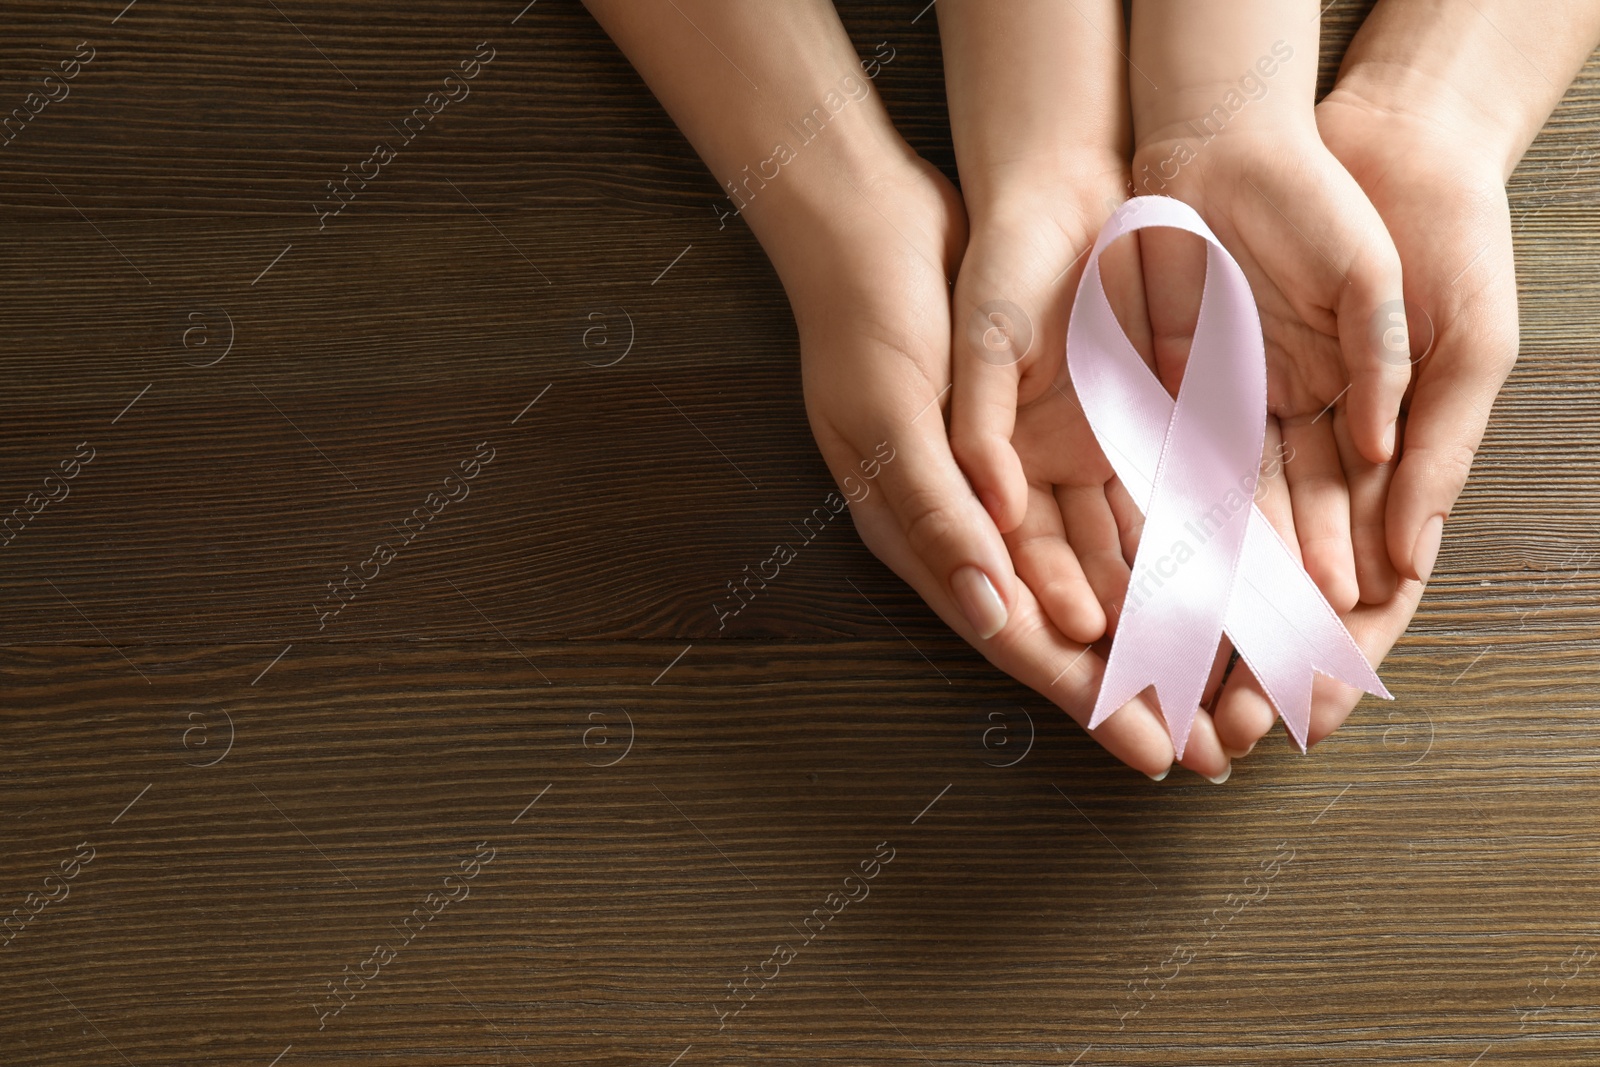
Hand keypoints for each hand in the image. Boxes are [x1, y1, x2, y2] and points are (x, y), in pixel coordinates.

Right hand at [778, 153, 1212, 777]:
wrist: (879, 226)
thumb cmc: (869, 323)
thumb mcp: (892, 420)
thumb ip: (940, 515)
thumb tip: (993, 612)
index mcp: (928, 534)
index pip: (1017, 632)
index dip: (1085, 695)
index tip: (1155, 753)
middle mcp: (982, 522)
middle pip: (1074, 620)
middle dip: (1144, 685)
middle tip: (1218, 749)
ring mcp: (1024, 479)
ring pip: (1111, 568)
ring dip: (1170, 624)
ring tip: (1236, 679)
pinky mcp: (1061, 431)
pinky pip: (1127, 500)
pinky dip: (1173, 542)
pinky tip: (1230, 576)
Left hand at [1202, 78, 1521, 754]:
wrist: (1344, 138)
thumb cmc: (1435, 235)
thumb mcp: (1460, 341)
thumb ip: (1436, 448)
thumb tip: (1408, 561)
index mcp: (1383, 461)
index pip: (1358, 582)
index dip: (1331, 651)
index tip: (1305, 714)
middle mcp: (1305, 458)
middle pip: (1273, 582)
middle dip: (1245, 660)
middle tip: (1216, 734)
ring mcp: (1241, 428)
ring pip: (1208, 546)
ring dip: (1185, 624)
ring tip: (1162, 691)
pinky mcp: (1180, 392)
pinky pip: (1155, 478)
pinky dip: (1139, 541)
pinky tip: (1122, 599)